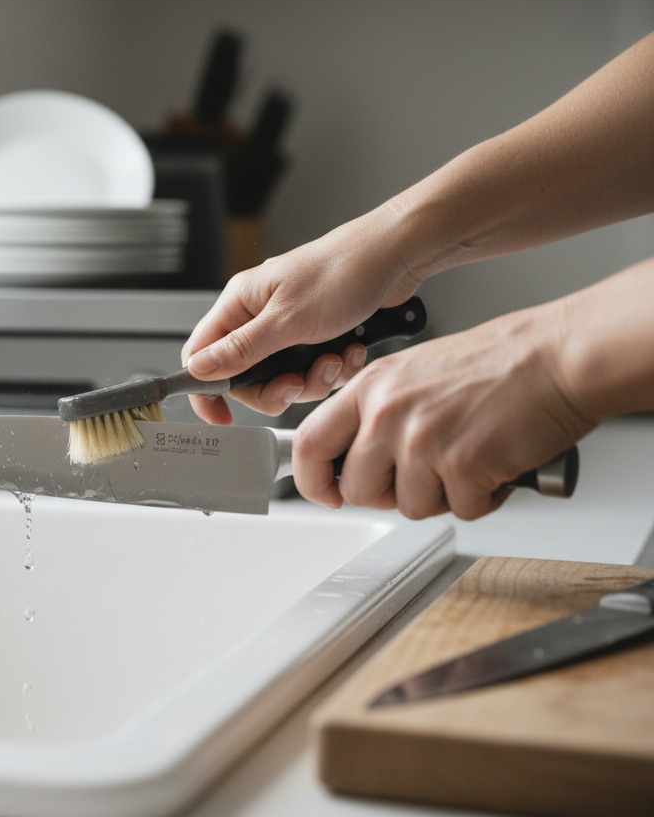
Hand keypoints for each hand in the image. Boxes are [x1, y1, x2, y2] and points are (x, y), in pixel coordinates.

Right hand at [181, 206, 425, 422]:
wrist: (397, 256)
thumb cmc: (343, 270)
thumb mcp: (287, 319)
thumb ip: (241, 350)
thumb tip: (199, 370)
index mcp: (240, 304)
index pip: (201, 354)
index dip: (207, 389)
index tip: (223, 415)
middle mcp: (260, 316)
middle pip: (247, 376)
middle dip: (277, 388)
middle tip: (297, 383)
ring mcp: (289, 327)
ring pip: (284, 379)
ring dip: (313, 379)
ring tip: (334, 359)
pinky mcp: (317, 336)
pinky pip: (314, 371)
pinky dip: (335, 369)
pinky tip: (350, 350)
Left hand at [292, 300, 594, 519]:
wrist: (559, 357)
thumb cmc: (499, 363)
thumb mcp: (414, 372)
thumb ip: (380, 411)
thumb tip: (358, 455)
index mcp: (370, 387)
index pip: (309, 443)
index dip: (312, 480)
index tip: (327, 494)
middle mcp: (388, 412)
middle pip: (358, 489)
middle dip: (391, 495)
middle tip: (425, 478)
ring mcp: (422, 440)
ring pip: (409, 506)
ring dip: (443, 496)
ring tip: (470, 461)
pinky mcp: (462, 465)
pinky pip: (461, 510)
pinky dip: (484, 498)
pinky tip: (497, 467)